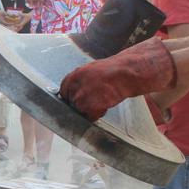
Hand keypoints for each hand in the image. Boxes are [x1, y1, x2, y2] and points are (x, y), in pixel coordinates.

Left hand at [59, 38, 177, 120]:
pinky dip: (98, 114)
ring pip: (80, 111)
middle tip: (96, 100)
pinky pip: (89, 117)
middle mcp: (72, 87)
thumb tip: (74, 93)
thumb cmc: (111, 71)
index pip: (63, 93)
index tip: (80, 101)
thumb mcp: (89, 71)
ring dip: (91, 110)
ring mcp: (79, 97)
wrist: (125, 73)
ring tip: (103, 100)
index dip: (73, 98)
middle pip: (71, 104)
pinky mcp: (87, 106)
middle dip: (82, 105)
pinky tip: (106, 105)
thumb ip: (80, 82)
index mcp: (72, 77)